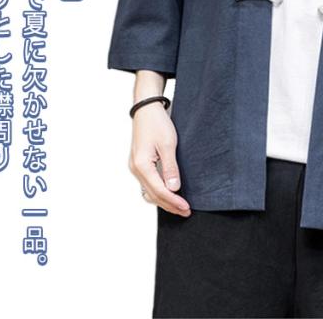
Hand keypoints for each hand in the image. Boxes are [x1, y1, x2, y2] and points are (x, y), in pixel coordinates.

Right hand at [129, 101, 190, 216]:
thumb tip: (174, 189)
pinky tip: (169, 194)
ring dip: (163, 201)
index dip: (174, 201)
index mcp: (142, 165)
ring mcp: (135, 167)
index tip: (186, 207)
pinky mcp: (139, 164)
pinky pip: (148, 184)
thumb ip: (170, 167)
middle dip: (170, 205)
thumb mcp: (168, 144)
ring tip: (179, 206)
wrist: (146, 109)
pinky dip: (158, 192)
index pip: (159, 190)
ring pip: (149, 192)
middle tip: (186, 211)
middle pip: (153, 195)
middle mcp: (136, 169)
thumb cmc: (157, 123)